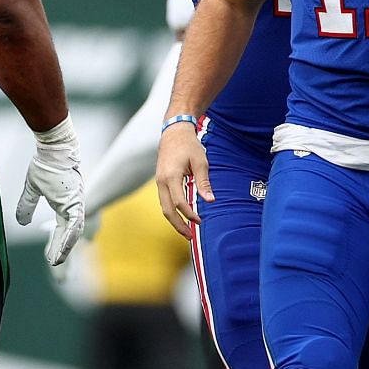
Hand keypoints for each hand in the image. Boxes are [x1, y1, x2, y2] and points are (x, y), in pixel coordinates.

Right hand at [16, 117, 84, 266]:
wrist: (54, 147)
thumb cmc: (45, 163)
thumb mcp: (33, 188)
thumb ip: (27, 205)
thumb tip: (21, 221)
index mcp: (64, 207)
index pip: (61, 232)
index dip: (56, 246)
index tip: (51, 261)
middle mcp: (72, 209)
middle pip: (69, 238)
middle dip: (64, 256)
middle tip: (60, 276)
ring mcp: (76, 206)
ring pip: (73, 235)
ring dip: (65, 250)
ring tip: (57, 265)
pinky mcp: (76, 202)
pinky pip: (74, 225)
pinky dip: (68, 238)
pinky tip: (63, 250)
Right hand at [156, 117, 211, 235]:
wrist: (174, 132)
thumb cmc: (189, 145)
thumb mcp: (200, 162)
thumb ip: (204, 182)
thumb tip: (210, 201)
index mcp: (171, 176)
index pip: (179, 202)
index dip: (189, 214)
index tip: (199, 221)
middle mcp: (161, 181)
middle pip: (167, 209)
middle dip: (178, 225)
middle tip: (190, 237)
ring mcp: (158, 182)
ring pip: (164, 207)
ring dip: (174, 220)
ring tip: (186, 231)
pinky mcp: (160, 181)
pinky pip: (164, 201)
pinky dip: (171, 211)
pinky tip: (181, 217)